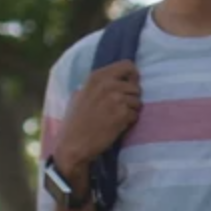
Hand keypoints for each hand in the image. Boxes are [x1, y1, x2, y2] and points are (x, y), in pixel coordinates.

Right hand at [53, 60, 142, 179]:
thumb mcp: (80, 94)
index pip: (128, 65)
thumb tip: (117, 78)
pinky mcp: (123, 114)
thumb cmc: (75, 121)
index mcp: (96, 77)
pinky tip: (115, 126)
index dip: (133, 76)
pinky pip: (136, 115)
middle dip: (131, 98)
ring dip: (131, 111)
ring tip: (114, 118)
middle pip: (136, 86)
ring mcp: (116, 98)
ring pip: (138, 101)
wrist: (73, 144)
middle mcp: (107, 84)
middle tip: (118, 109)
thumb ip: (98, 85)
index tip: (129, 84)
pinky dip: (129, 121)